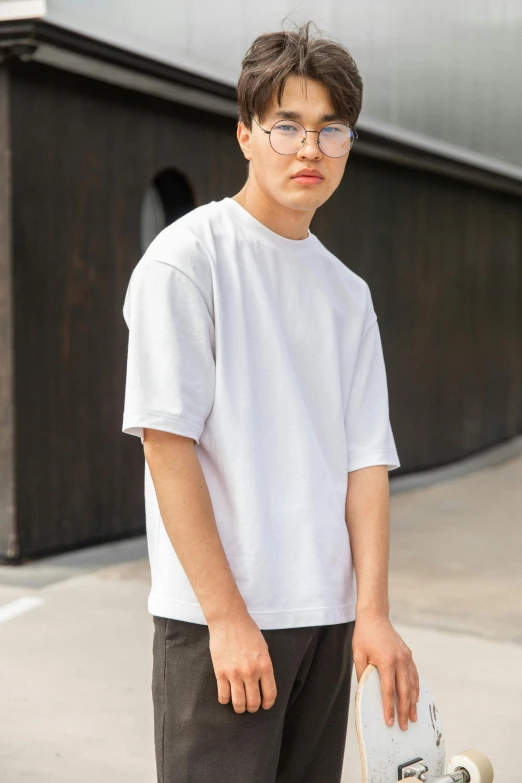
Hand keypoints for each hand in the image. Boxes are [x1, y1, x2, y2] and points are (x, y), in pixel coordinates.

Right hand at [208, 613, 276, 713]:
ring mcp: (235, 673)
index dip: (267, 703)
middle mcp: (251, 672)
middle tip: (251, 706)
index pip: (270, 694)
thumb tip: (263, 684)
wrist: (229, 619)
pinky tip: (227, 697)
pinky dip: (225, 700)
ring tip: (240, 706)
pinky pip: (223, 696)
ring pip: (238, 703)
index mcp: (265, 666)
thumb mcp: (263, 648)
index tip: (265, 705)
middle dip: (253, 707)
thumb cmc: (247, 631)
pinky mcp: (221, 672)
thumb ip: (264, 666)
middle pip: (254, 702)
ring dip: (240, 708)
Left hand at [353, 610, 418, 730]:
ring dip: (413, 702)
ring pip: (412, 685)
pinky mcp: (408, 655)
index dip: (389, 708)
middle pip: (404, 691)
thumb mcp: (358, 654)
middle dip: (404, 710)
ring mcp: (406, 657)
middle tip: (404, 726)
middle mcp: (400, 660)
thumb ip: (363, 674)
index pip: (388, 690)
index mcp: (386, 661)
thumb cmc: (364, 635)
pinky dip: (415, 689)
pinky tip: (415, 698)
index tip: (389, 721)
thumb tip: (366, 692)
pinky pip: (414, 676)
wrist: (375, 616)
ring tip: (413, 717)